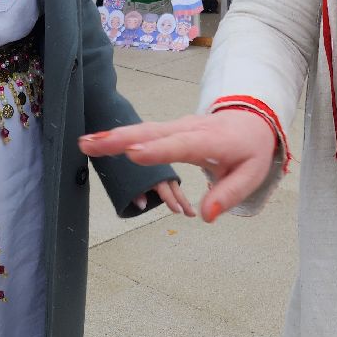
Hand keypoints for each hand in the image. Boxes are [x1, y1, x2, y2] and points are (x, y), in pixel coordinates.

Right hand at [81, 111, 275, 222]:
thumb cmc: (250, 150)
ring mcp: (177, 127)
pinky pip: (144, 133)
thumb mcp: (251, 175)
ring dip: (114, 136)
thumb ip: (228, 194)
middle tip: (90, 144)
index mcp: (211, 141)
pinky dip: (121, 136)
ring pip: (144, 130)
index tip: (133, 155)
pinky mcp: (169, 129)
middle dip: (121, 139)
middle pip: (153, 133)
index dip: (158, 151)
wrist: (251, 120)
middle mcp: (189, 129)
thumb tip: (206, 216)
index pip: (182, 146)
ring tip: (85, 142)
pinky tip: (96, 141)